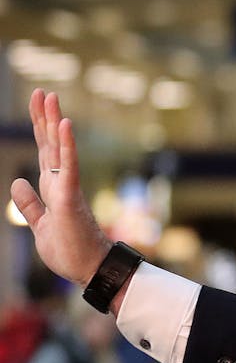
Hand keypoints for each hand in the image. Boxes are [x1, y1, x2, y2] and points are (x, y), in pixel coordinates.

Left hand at [8, 90, 113, 289]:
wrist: (90, 271)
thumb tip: (17, 181)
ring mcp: (68, 188)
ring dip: (54, 122)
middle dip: (45, 118)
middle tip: (43, 92)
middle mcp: (62, 183)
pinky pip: (69, 166)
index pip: (44, 152)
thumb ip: (30, 204)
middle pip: (50, 144)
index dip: (40, 129)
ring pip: (58, 149)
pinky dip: (66, 145)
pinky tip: (64, 125)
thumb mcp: (40, 226)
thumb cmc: (71, 251)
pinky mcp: (71, 197)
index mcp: (53, 189)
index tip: (38, 106)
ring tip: (51, 98)